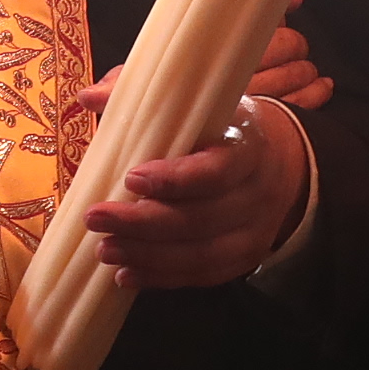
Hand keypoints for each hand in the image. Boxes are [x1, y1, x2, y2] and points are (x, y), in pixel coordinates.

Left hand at [69, 23, 321, 287]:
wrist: (278, 160)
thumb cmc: (219, 126)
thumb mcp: (194, 101)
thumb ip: (142, 92)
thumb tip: (90, 97)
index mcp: (247, 144)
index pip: (217, 170)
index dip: (175, 179)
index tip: (131, 178)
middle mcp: (258, 191)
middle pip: (200, 218)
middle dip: (142, 223)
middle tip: (96, 218)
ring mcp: (254, 230)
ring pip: (200, 254)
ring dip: (147, 255)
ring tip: (104, 249)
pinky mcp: (244, 258)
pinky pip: (203, 275)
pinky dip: (162, 278)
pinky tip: (125, 276)